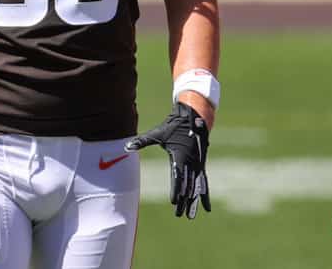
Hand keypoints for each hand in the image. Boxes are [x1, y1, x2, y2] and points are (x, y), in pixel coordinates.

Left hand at [125, 101, 210, 217]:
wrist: (192, 117)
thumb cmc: (172, 126)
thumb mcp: (156, 134)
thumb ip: (142, 142)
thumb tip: (126, 147)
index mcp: (180, 155)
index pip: (178, 175)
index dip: (176, 189)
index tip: (173, 201)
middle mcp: (191, 161)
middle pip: (187, 185)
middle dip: (183, 200)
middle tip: (178, 214)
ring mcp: (197, 164)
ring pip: (196, 186)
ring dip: (193, 201)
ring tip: (189, 216)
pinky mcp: (200, 165)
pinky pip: (203, 183)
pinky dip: (204, 195)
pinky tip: (205, 208)